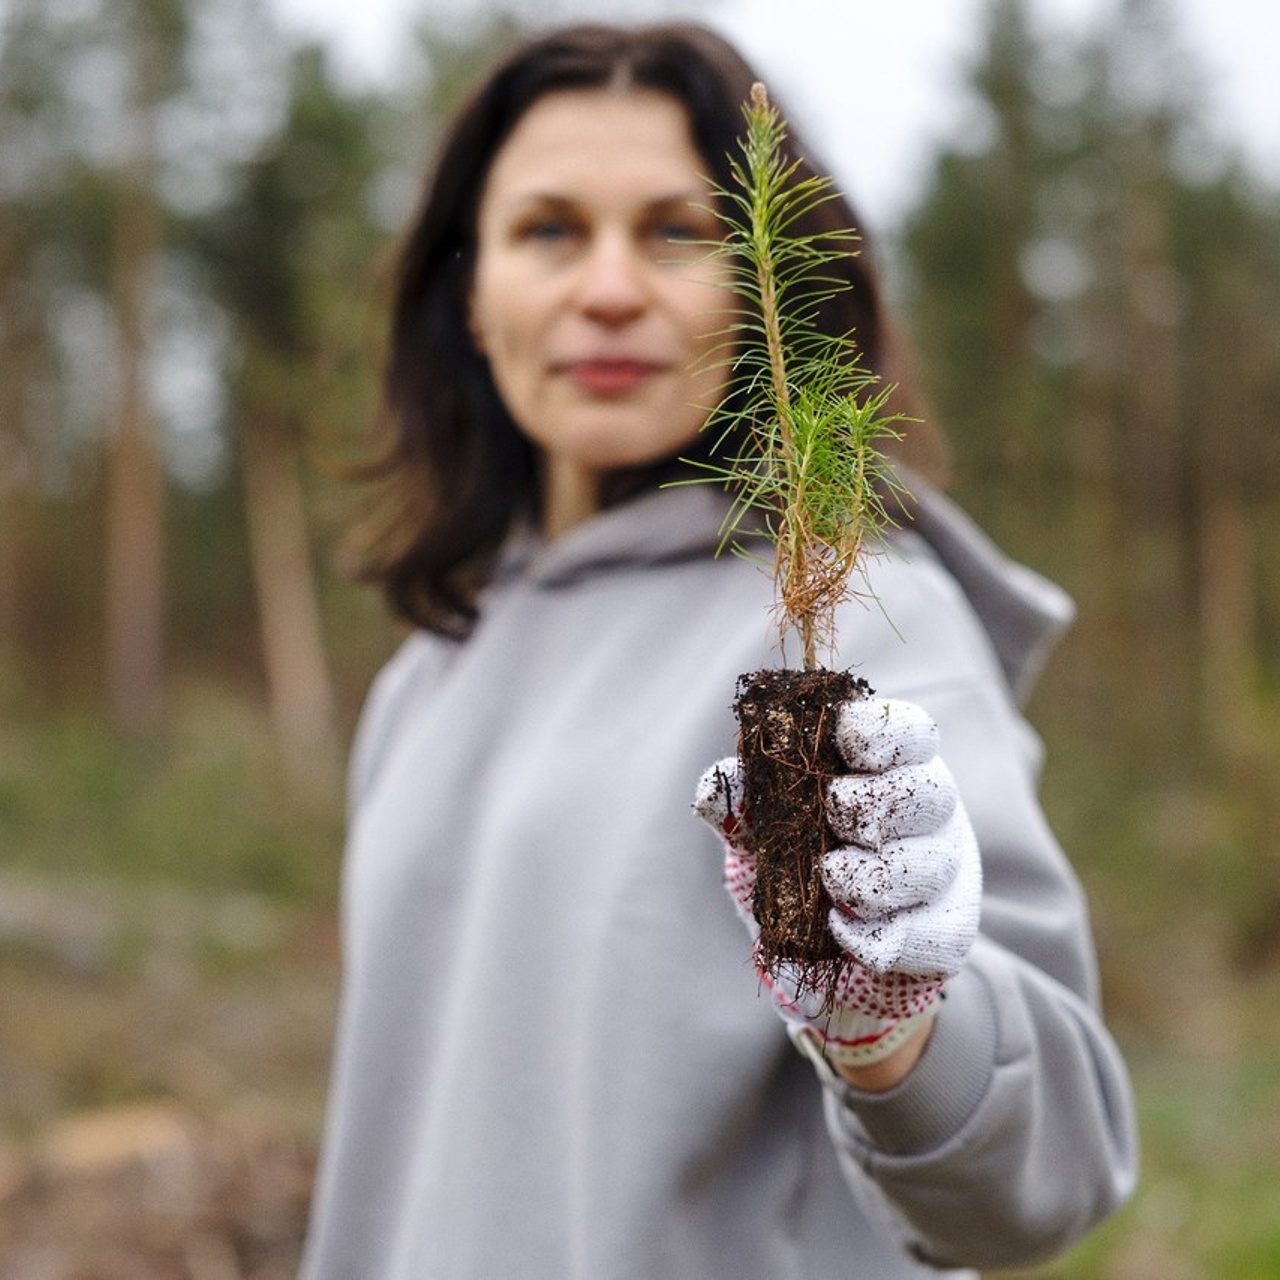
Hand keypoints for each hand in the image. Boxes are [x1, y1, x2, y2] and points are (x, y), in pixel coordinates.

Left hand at [694, 696, 981, 1074]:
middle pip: (929, 791)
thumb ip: (742, 794)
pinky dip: (875, 936)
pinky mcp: (946, 929)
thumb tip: (710, 791)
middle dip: (868, 805)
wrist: (825, 927)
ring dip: (868, 876)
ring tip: (829, 876)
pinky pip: (925, 935)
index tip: (842, 743)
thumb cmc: (802, 843)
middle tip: (830, 816)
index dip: (879, 733)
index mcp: (893, 762)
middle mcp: (930, 808)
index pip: (912, 730)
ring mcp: (943, 869)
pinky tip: (839, 928)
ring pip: (929, 865)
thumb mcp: (766, 812)